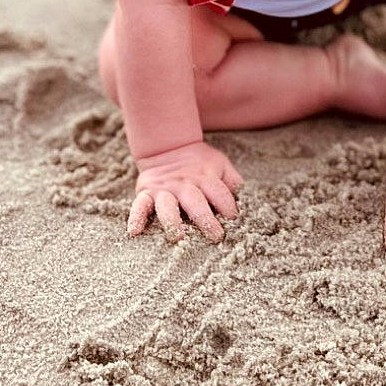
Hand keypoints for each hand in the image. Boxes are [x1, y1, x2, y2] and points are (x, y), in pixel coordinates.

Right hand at [128, 141, 242, 244]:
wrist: (168, 148)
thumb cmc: (200, 164)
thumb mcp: (220, 166)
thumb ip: (232, 182)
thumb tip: (250, 202)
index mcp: (205, 177)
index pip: (219, 192)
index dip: (228, 206)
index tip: (234, 221)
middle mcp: (184, 184)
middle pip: (195, 201)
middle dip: (205, 219)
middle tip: (215, 236)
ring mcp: (164, 189)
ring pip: (167, 206)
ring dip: (172, 221)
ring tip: (177, 237)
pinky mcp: (145, 193)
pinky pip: (139, 206)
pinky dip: (135, 218)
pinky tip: (134, 232)